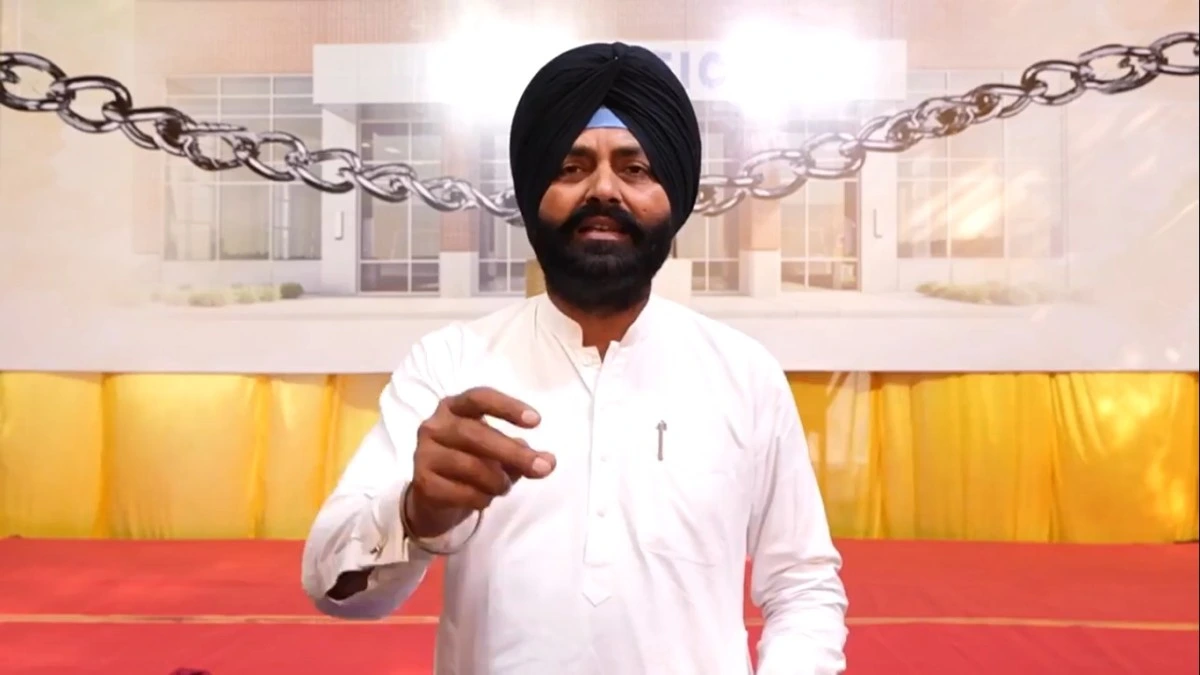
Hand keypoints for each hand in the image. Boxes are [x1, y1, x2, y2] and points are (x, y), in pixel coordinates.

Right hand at [404, 387, 555, 538]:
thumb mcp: (497, 454)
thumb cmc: (469, 464)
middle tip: (541, 468)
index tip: (536, 421)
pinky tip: (484, 499)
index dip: (507, 407)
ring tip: (503, 487)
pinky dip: (481, 499)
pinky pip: (460, 491)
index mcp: (454, 407)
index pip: (479, 398)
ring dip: (497, 481)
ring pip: (469, 465)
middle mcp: (434, 425)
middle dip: (512, 452)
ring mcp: (424, 453)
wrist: (433, 499)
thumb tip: (548, 461)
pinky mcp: (422, 482)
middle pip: (475, 433)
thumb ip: (521, 454)